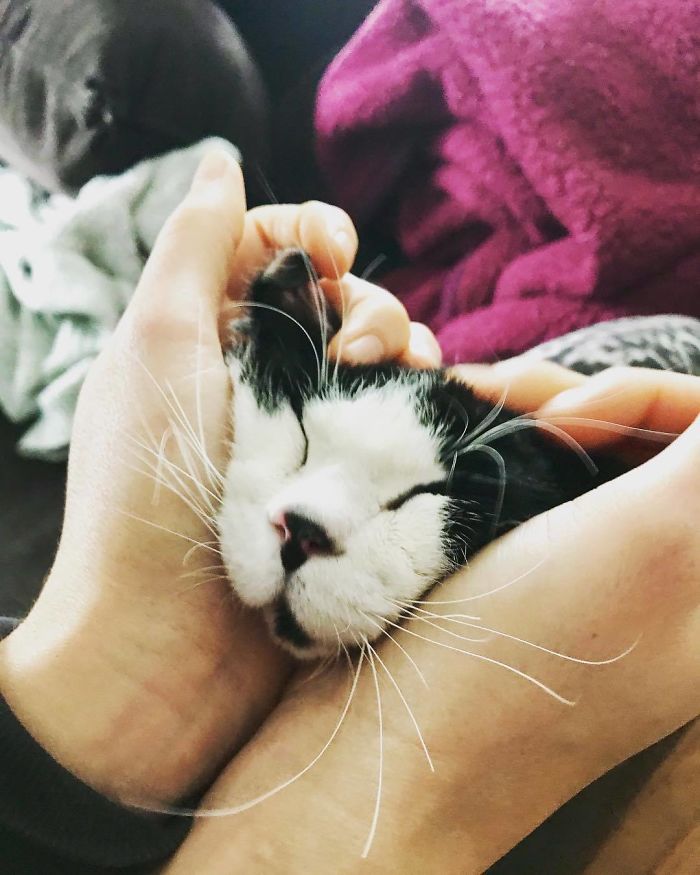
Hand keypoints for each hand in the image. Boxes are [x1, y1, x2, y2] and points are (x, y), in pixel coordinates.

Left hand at [0, 148, 437, 805]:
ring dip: (404, 354)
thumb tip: (221, 160)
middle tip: (356, 351)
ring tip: (390, 385)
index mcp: (210, 338)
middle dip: (367, 305)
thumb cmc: (146, 493)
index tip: (336, 247)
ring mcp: (312, 441)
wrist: (166, 654)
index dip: (313, 232)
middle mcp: (264, 383)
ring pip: (384, 367)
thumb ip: (194, 248)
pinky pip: (404, 430)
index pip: (276, 251)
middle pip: (345, 306)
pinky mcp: (350, 494)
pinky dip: (423, 409)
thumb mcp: (159, 347)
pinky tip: (434, 409)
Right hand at [165, 365, 699, 873]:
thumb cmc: (518, 656)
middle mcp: (660, 578)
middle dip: (573, 400)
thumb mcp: (651, 542)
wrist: (380, 755)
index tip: (569, 417)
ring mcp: (586, 581)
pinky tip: (444, 452)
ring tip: (457, 424)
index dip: (646, 399)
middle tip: (502, 411)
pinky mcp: (519, 582)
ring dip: (523, 418)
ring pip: (578, 453)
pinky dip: (489, 450)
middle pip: (641, 439)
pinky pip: (526, 483)